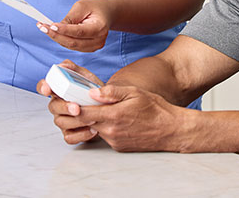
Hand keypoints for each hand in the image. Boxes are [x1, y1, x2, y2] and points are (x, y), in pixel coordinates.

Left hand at [37, 0, 113, 51]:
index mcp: (100, 27)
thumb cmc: (94, 7)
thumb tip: (56, 27)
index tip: (51, 26)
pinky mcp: (88, 48)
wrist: (106, 12)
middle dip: (55, 35)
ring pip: (71, 46)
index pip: (79, 31)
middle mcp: (99, 40)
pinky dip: (61, 40)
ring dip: (56, 38)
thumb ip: (70, 18)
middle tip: (42, 27)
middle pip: (73, 42)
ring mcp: (94, 46)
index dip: (64, 30)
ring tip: (44, 27)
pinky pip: (72, 46)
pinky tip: (52, 32)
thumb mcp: (81, 6)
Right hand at [37, 61, 104, 144]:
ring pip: (61, 122)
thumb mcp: (87, 78)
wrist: (109, 107)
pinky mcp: (69, 133)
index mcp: (59, 90)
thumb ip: (75, 69)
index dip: (43, 87)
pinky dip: (81, 134)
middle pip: (53, 107)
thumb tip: (63, 65)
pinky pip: (69, 137)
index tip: (48, 88)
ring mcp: (62, 120)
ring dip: (76, 121)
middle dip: (64, 107)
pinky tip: (92, 129)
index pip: (43, 86)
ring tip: (92, 118)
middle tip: (77, 108)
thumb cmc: (94, 92)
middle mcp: (58, 105)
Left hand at [48, 78, 189, 152]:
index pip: (84, 112)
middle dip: (78, 113)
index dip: (73, 106)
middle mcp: (111, 131)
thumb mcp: (134, 93)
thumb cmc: (155, 108)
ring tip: (94, 107)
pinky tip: (110, 118)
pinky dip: (103, 127)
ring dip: (91, 120)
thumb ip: (112, 92)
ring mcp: (115, 141)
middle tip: (74, 101)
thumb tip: (92, 92)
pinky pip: (104, 135)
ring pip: (94, 129)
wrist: (171, 130)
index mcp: (114, 116)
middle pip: (85, 123)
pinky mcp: (118, 147)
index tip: (67, 99)